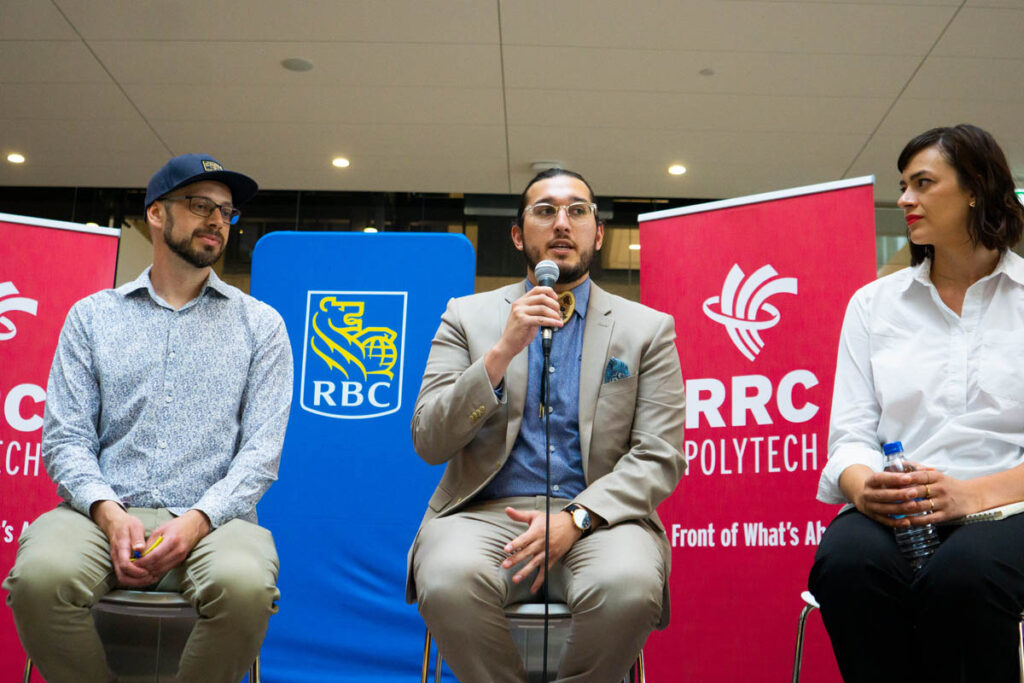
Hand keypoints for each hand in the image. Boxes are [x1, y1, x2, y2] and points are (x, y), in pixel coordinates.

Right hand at [91, 500, 158, 587]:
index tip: (147, 572)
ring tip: (150, 578)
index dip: (136, 571)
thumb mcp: (135, 526)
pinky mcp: (119, 563)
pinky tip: (146, 576)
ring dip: (136, 582)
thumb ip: (137, 538)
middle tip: (151, 578)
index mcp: (121, 547)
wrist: (114, 523)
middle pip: (122, 576)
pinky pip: (124, 575)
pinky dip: (134, 579)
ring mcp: (116, 561)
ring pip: (122, 578)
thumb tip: (140, 549)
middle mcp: (116, 557)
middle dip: (137, 581)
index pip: (125, 565)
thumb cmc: (127, 524)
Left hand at [132, 509, 210, 577]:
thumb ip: (150, 543)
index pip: (154, 556)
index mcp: (172, 541)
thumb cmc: (176, 526)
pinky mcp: (180, 561)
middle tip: (133, 568)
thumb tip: (138, 555)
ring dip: (148, 572)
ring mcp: (180, 557)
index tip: (133, 563)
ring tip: (138, 570)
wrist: (194, 526)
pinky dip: (155, 572)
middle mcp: (178, 551)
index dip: (142, 562)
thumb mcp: (160, 530)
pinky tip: (148, 570)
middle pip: (157, 565)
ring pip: (161, 570)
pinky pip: (165, 570)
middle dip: (143, 568)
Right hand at [484, 288, 562, 386]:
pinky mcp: (523, 321)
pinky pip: (542, 320)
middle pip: (542, 298)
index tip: (556, 298)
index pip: (537, 290)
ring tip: (559, 319)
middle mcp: (519, 304)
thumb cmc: (518, 332)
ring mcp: (520, 312)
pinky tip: (557, 324)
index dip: (549, 292)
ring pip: (543, 308)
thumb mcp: (526, 317)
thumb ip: (536, 310)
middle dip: (554, 304)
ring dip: (554, 314)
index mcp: (520, 301)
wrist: (508, 344)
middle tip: (559, 312)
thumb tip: (552, 308)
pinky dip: (552, 322)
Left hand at [501, 506, 582, 593]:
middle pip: (527, 552)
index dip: (515, 544)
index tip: (506, 549)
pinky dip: (539, 581)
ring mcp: (547, 552)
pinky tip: (532, 590)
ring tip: (515, 579)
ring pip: (535, 563)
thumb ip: (520, 515)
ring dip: (525, 572)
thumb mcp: (535, 515)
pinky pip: (544, 571)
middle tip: (505, 565)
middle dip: (516, 559)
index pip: (524, 539)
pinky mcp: (552, 559)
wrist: (570, 526)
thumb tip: (507, 509)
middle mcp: (542, 543)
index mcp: (536, 531)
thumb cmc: (549, 520)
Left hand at [853, 464, 980, 526]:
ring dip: (906, 508)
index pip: (921, 475)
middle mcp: (941, 489)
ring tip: (892, 509)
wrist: (972, 496)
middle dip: (903, 493)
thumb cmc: (949, 485)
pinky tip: (905, 521)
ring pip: (922, 505)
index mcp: (938, 477)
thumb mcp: (938, 475)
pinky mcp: (946, 515)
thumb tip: (903, 464)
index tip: (895, 479)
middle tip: (888, 496)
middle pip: (919, 491)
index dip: (908, 477)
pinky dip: (916, 520)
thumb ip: (922, 471)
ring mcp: (944, 502)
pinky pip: (929, 518)